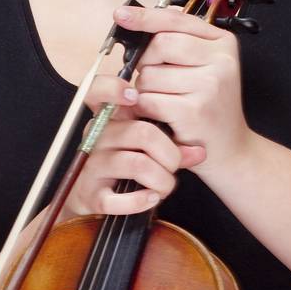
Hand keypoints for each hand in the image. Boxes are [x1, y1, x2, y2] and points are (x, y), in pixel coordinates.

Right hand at [61, 62, 206, 217]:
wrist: (94, 199)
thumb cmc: (125, 166)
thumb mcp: (148, 149)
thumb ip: (172, 145)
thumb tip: (199, 152)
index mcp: (108, 119)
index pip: (97, 90)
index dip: (113, 87)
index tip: (135, 96)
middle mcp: (96, 138)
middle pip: (141, 132)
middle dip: (170, 155)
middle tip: (174, 167)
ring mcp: (91, 166)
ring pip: (137, 164)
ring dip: (161, 180)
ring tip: (165, 187)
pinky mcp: (90, 195)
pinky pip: (118, 199)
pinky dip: (140, 201)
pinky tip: (151, 199)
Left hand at [109, 2, 252, 183]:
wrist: (231, 151)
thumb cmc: (210, 109)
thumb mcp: (204, 69)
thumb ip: (180, 45)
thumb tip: (136, 22)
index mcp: (223, 43)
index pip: (177, 20)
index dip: (145, 17)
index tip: (122, 15)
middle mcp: (221, 60)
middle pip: (159, 45)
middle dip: (146, 63)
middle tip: (156, 82)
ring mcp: (209, 85)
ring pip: (149, 75)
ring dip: (145, 91)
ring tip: (164, 104)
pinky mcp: (194, 111)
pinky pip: (149, 100)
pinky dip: (145, 110)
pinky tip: (159, 118)